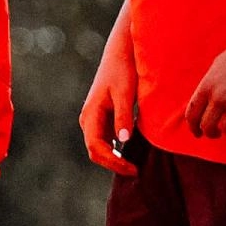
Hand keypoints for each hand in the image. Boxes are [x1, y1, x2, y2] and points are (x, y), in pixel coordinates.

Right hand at [79, 32, 138, 174]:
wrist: (120, 53)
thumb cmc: (122, 70)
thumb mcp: (124, 92)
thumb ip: (123, 116)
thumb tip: (123, 140)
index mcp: (91, 114)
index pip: (96, 148)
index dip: (113, 162)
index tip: (133, 169)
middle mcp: (89, 119)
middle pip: (95, 151)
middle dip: (113, 164)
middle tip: (136, 172)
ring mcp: (94, 119)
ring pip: (100, 147)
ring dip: (115, 159)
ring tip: (135, 166)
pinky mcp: (102, 117)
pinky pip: (105, 140)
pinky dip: (116, 150)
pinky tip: (133, 152)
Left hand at [185, 38, 225, 139]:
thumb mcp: (215, 67)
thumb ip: (208, 85)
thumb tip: (204, 102)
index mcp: (207, 86)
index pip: (192, 114)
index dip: (192, 126)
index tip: (196, 132)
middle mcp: (219, 98)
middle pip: (207, 126)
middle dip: (209, 132)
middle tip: (214, 133)